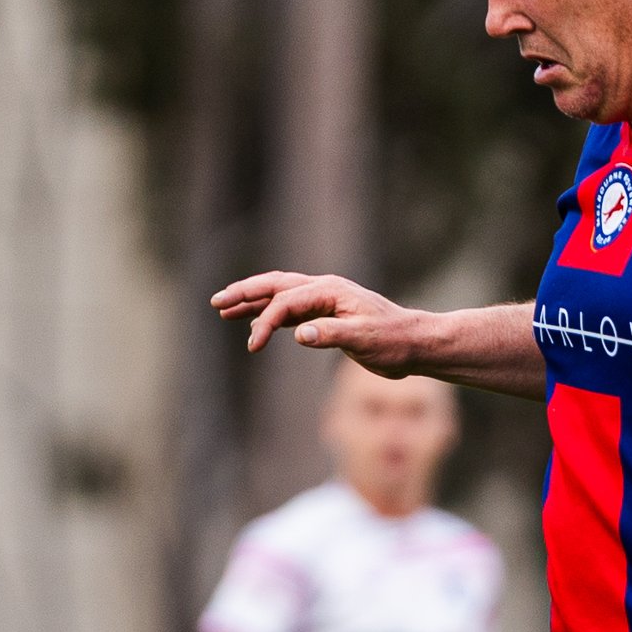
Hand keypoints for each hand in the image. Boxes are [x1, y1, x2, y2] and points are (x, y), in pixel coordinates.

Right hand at [211, 270, 435, 373]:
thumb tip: (298, 334)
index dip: (266, 322)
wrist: (415, 343)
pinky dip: (270, 314)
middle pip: (275, 286)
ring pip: (280, 294)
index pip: (285, 302)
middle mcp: (324, 289)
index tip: (254, 346)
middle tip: (216, 302)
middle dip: (244, 293)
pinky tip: (256, 324)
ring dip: (253, 301)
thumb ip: (330, 334)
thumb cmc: (393, 341)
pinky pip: (291, 309)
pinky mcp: (327, 313)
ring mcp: (325, 299)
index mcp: (329, 291)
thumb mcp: (364, 340)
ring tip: (224, 309)